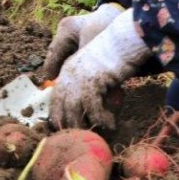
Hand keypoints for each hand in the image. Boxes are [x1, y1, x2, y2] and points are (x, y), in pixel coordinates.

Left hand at [49, 8, 150, 129]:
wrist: (124, 39)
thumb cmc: (113, 55)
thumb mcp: (95, 71)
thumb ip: (90, 87)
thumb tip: (91, 110)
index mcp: (67, 71)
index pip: (55, 100)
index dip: (58, 117)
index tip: (64, 132)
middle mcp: (68, 75)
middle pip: (62, 109)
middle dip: (70, 127)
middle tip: (82, 139)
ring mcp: (79, 78)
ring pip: (74, 112)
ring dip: (85, 127)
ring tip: (98, 135)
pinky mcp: (92, 82)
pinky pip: (93, 109)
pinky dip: (101, 120)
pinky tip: (110, 124)